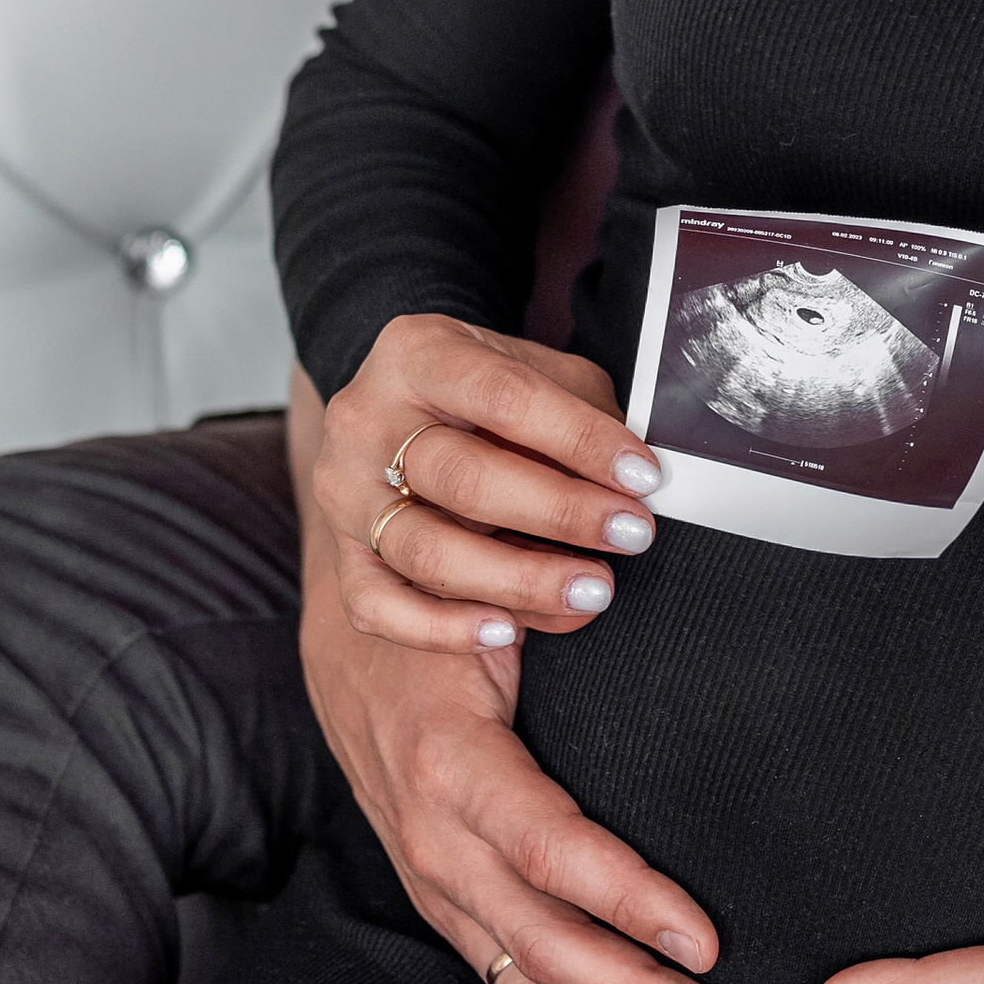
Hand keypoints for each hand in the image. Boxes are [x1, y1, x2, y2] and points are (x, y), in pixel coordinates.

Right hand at [296, 522, 742, 983]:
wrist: (345, 616)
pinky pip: (506, 978)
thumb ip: (547, 605)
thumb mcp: (486, 593)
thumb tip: (615, 589)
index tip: (705, 942)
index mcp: (449, 762)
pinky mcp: (440, 896)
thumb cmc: (437, 597)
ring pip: (523, 983)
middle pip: (543, 945)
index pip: (550, 849)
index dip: (629, 901)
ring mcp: (432, 878)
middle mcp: (433, 837)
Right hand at [308, 312, 665, 653]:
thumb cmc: (489, 393)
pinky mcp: (342, 553)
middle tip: (629, 534)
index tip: (641, 476)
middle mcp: (367, 419)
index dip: (580, 440)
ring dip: (521, 580)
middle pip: (464, 478)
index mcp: (418, 352)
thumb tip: (633, 483)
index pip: (506, 397)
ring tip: (591, 591)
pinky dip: (443, 628)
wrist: (406, 405)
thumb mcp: (539, 373)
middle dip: (561, 513)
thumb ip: (585, 415)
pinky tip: (506, 631)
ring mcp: (345, 490)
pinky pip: (379, 606)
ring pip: (427, 550)